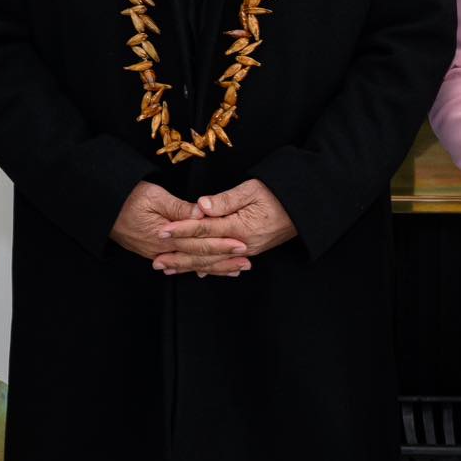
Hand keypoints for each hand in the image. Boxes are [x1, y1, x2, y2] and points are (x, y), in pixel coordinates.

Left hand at [155, 179, 295, 275]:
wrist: (304, 209)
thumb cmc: (279, 193)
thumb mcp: (253, 189)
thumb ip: (226, 199)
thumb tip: (201, 205)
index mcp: (240, 227)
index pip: (204, 229)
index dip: (182, 229)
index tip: (162, 231)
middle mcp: (242, 244)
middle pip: (204, 251)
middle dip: (179, 255)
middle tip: (156, 259)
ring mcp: (247, 251)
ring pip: (212, 261)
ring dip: (189, 265)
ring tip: (168, 268)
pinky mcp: (251, 251)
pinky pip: (225, 262)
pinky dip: (209, 267)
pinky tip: (197, 271)